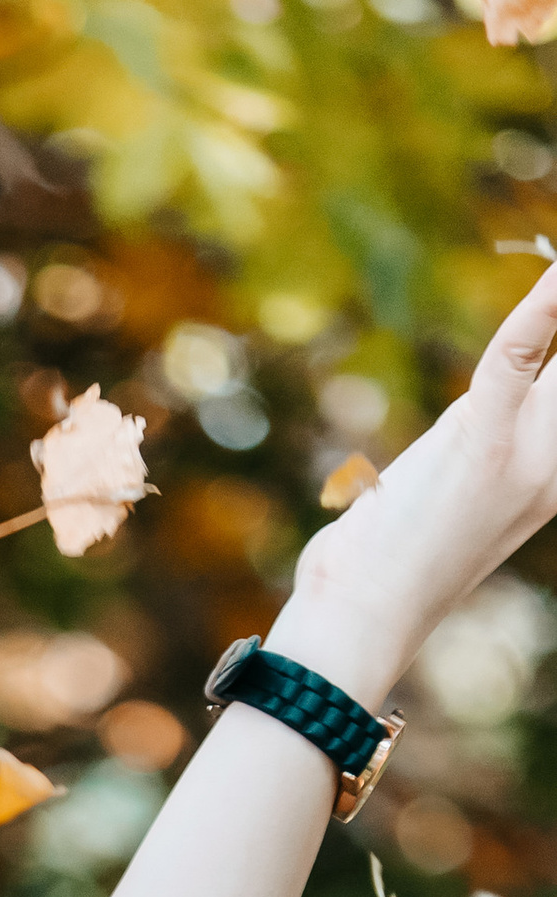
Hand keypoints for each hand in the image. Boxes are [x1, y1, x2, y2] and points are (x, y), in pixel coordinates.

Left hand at [275, 255, 556, 707]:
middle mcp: (551, 470)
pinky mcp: (478, 448)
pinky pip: (516, 364)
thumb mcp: (448, 481)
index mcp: (551, 481)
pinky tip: (556, 277)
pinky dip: (538, 314)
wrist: (358, 619)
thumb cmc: (390, 556)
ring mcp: (522, 461)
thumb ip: (483, 425)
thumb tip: (508, 365)